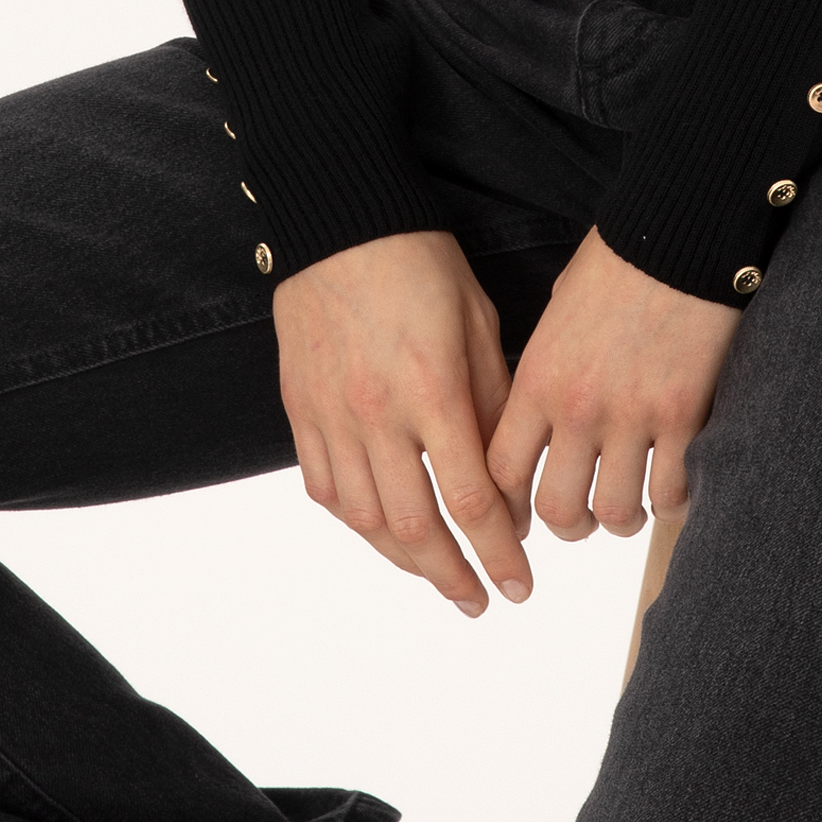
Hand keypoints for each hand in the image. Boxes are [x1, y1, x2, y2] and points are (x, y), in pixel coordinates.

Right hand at [272, 229, 531, 616]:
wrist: (339, 220)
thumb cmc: (420, 263)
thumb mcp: (478, 321)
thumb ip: (494, 399)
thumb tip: (509, 476)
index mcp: (431, 389)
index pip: (470, 500)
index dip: (499, 552)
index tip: (520, 583)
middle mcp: (377, 413)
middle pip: (415, 527)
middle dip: (454, 575)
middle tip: (480, 600)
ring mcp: (331, 415)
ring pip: (364, 520)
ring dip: (404, 560)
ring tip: (436, 576)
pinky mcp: (300, 408)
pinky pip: (324, 487)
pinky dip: (354, 520)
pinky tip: (379, 531)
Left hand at [488, 228, 739, 541]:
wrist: (676, 235)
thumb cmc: (614, 266)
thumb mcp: (557, 316)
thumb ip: (545, 375)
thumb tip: (540, 424)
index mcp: (538, 379)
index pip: (502, 471)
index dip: (507, 505)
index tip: (521, 511)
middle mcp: (579, 406)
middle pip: (556, 508)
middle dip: (567, 526)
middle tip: (580, 518)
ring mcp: (634, 415)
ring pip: (615, 512)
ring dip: (620, 519)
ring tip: (628, 508)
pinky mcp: (685, 416)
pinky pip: (671, 492)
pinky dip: (670, 502)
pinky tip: (670, 486)